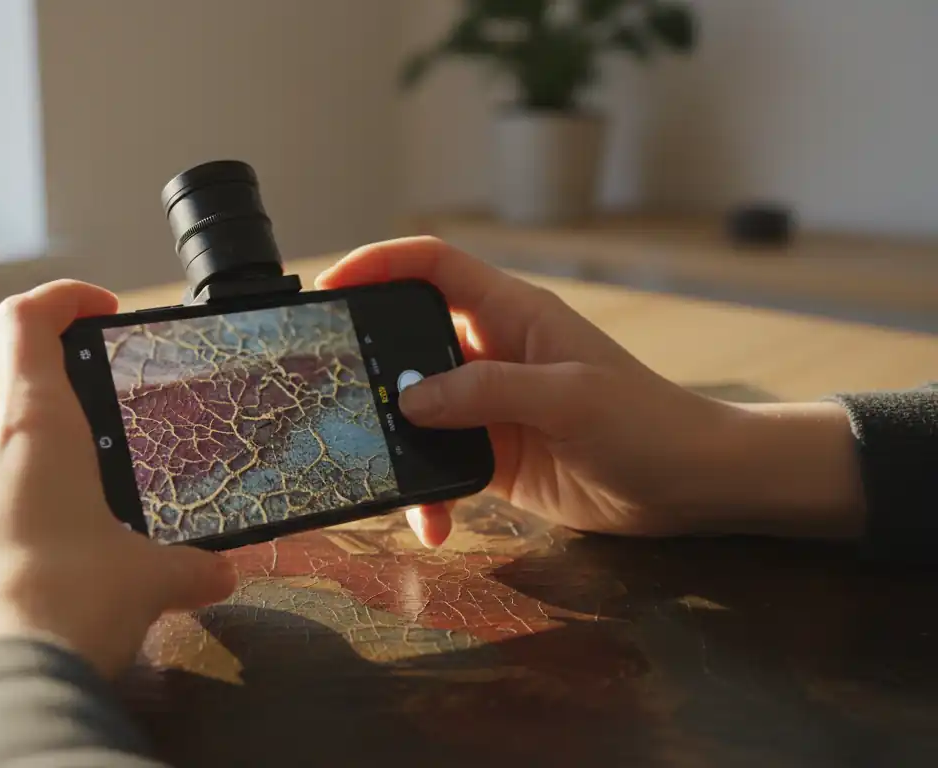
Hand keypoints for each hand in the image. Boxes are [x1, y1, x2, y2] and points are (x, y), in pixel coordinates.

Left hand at [0, 280, 236, 705]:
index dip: (63, 298)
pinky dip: (20, 539)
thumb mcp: (147, 580)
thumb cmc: (60, 607)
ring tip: (97, 540)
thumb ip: (187, 568)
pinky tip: (58, 589)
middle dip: (75, 428)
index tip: (98, 308)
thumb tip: (217, 573)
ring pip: (1, 472)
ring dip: (47, 490)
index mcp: (29, 429)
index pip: (26, 321)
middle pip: (22, 406)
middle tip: (121, 463)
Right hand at [318, 238, 864, 545]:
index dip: (377, 264)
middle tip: (327, 395)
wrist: (692, 485)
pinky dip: (427, 494)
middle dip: (367, 366)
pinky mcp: (491, 456)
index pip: (431, 266)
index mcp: (510, 313)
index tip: (330, 289)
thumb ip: (486, 391)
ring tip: (372, 472)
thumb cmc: (645, 421)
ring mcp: (487, 406)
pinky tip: (432, 524)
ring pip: (415, 410)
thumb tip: (408, 400)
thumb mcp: (568, 397)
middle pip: (407, 340)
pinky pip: (438, 465)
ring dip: (392, 441)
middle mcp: (489, 352)